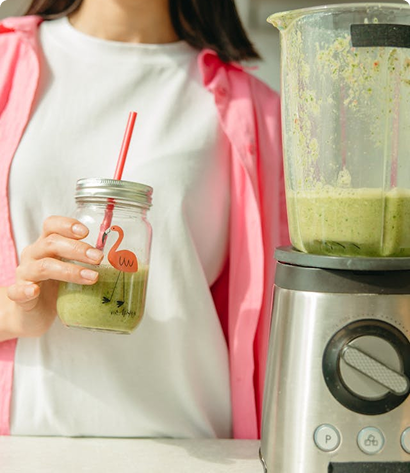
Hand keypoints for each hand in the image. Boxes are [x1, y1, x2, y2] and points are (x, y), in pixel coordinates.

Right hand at [6, 216, 103, 336]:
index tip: (86, 232)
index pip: (52, 225)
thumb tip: (127, 264)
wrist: (30, 313)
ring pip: (42, 266)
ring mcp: (25, 275)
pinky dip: (25, 289)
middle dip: (78, 249)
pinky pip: (17, 290)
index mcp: (47, 245)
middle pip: (51, 242)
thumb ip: (90, 264)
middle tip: (98, 258)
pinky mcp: (19, 296)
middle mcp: (34, 255)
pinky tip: (35, 290)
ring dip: (69, 271)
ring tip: (91, 278)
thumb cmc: (56, 288)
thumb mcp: (73, 271)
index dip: (68, 225)